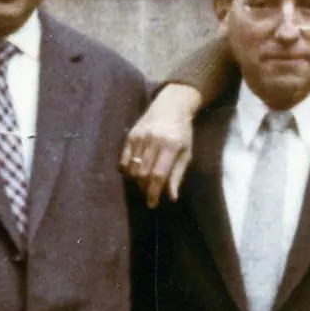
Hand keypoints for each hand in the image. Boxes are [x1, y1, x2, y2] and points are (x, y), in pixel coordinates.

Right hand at [121, 84, 203, 203]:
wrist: (170, 107)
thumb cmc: (182, 134)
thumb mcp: (186, 154)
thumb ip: (177, 175)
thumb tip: (172, 197)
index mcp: (169, 146)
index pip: (158, 175)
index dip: (154, 193)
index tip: (152, 204)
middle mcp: (152, 141)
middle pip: (143, 174)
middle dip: (145, 189)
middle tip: (150, 194)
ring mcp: (139, 137)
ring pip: (132, 169)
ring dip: (137, 181)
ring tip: (145, 182)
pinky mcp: (130, 136)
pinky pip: (123, 160)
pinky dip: (127, 171)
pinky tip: (134, 173)